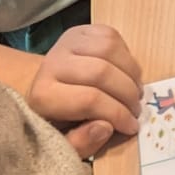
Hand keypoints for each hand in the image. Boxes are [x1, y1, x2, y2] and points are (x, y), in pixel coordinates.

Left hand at [27, 24, 143, 159]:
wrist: (39, 87)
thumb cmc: (55, 120)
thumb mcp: (62, 144)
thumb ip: (81, 143)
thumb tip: (105, 127)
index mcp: (42, 96)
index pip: (89, 100)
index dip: (117, 114)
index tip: (131, 127)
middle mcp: (51, 63)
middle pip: (101, 72)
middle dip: (127, 94)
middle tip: (136, 110)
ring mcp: (65, 42)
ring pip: (109, 49)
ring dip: (130, 73)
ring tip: (134, 92)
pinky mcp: (79, 30)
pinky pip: (111, 36)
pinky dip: (126, 56)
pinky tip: (126, 74)